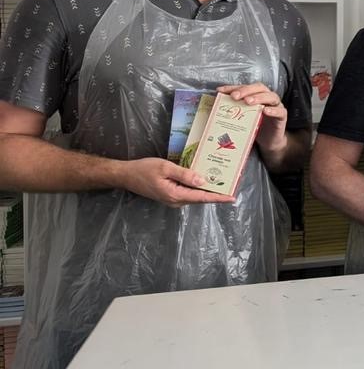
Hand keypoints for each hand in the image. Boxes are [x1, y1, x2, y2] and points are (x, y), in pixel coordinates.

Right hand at [118, 157, 234, 206]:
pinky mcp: (171, 195)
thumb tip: (203, 180)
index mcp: (176, 195)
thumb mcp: (166, 168)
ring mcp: (173, 199)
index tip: (232, 197)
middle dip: (217, 193)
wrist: (126, 175)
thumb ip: (185, 174)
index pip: (202, 197)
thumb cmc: (144, 170)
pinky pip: (188, 192)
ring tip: (223, 182)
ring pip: (195, 195)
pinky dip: (198, 187)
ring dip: (208, 190)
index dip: (218, 197)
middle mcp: (176, 201)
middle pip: (201, 198)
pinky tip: (205, 179)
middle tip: (232, 185)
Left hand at [217, 83, 286, 154]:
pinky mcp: (282, 116)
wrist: (268, 142)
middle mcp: (267, 98)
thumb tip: (216, 105)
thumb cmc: (255, 127)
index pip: (245, 87)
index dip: (233, 87)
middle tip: (235, 96)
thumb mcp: (242, 118)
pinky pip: (280, 111)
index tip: (221, 90)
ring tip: (248, 101)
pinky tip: (265, 111)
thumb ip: (234, 110)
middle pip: (259, 88)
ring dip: (259, 97)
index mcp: (256, 96)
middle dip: (246, 90)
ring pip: (271, 96)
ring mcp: (276, 106)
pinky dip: (273, 110)